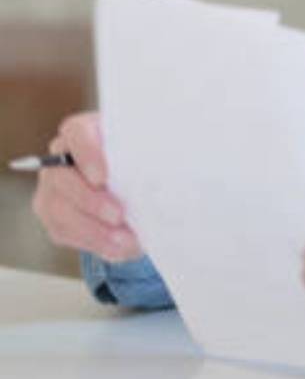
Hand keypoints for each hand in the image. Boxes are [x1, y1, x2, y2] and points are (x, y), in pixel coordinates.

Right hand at [32, 111, 142, 262]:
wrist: (137, 184)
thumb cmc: (144, 159)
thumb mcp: (152, 149)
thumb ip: (156, 152)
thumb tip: (176, 167)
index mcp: (86, 131)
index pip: (76, 133)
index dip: (87, 154)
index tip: (104, 177)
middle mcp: (62, 158)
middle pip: (63, 178)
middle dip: (92, 201)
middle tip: (119, 215)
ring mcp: (54, 188)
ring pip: (60, 210)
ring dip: (94, 230)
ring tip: (125, 240)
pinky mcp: (54, 216)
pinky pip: (65, 232)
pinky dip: (94, 242)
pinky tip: (119, 247)